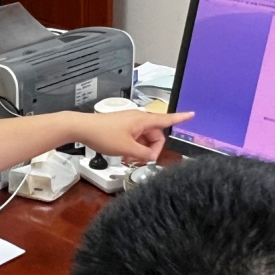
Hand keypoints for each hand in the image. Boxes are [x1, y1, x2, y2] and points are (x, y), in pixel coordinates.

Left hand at [75, 110, 192, 163]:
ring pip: (144, 139)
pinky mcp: (123, 127)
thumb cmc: (103, 133)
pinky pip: (135, 139)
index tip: (191, 114)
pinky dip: (133, 148)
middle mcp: (138, 119)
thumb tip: (152, 156)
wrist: (83, 128)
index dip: (181, 118)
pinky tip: (125, 156)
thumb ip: (143, 154)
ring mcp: (130, 123)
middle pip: (155, 136)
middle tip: (140, 160)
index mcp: (143, 120)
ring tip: (129, 159)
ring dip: (140, 151)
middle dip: (151, 149)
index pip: (167, 119)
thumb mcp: (126, 148)